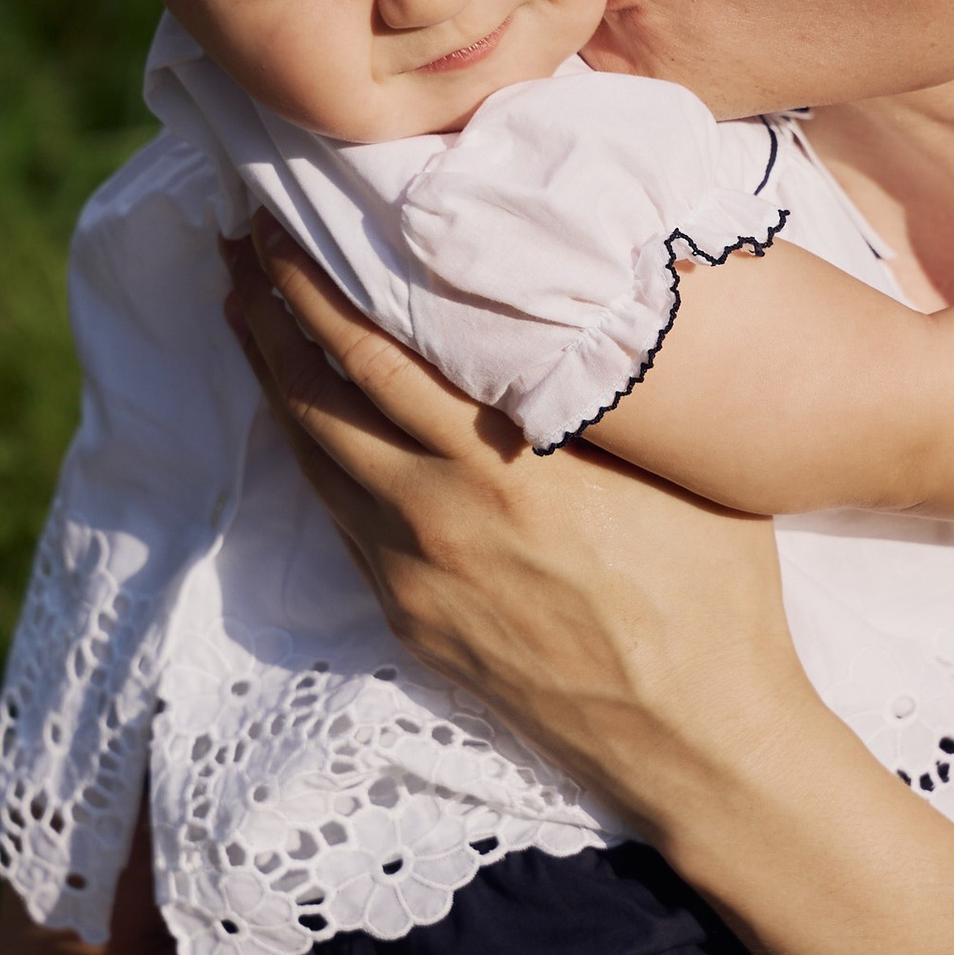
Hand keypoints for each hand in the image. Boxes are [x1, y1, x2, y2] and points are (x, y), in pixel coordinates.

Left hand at [220, 218, 815, 832]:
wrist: (698, 736)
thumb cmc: (712, 588)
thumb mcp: (668, 459)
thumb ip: (591, 384)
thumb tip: (553, 301)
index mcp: (500, 459)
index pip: (370, 345)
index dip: (313, 278)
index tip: (285, 219)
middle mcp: (436, 512)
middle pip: (318, 391)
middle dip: (270, 310)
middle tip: (241, 244)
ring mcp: (413, 575)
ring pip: (315, 457)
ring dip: (274, 378)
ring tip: (247, 313)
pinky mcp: (411, 623)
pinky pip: (341, 520)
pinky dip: (314, 455)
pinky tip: (309, 421)